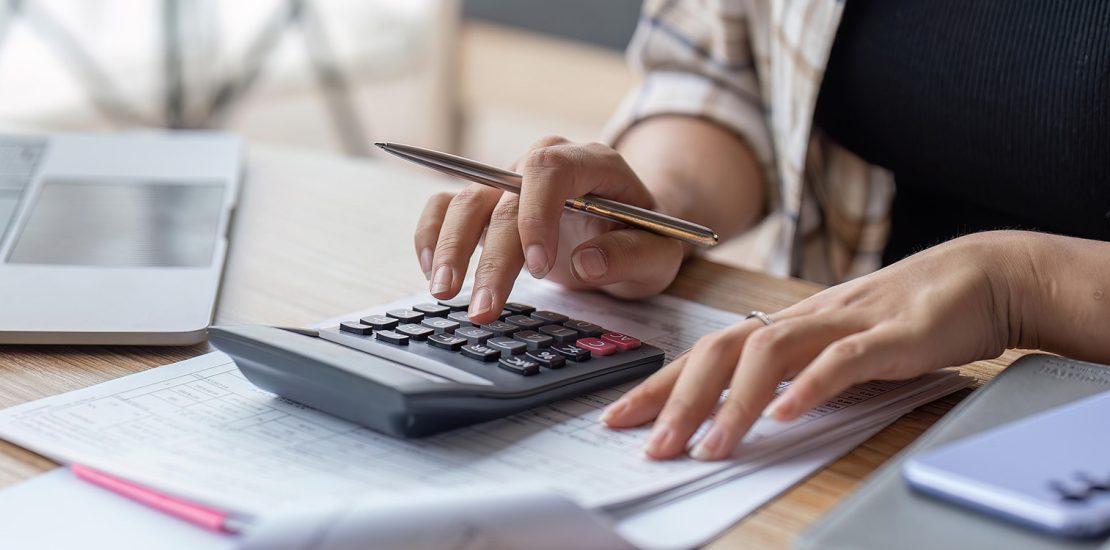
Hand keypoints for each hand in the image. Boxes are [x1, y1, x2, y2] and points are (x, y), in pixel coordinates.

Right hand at [413, 137, 684, 323]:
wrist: (629, 229)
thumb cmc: (643, 238)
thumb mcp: (659, 254)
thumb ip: (632, 255)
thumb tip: (587, 261)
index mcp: (591, 162)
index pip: (550, 171)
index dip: (537, 215)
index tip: (537, 268)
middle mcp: (543, 162)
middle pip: (503, 196)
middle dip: (491, 257)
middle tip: (484, 308)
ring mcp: (509, 179)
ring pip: (466, 200)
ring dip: (451, 248)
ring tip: (444, 293)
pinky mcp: (486, 200)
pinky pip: (445, 206)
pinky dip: (432, 236)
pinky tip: (434, 273)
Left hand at [601, 232, 1022, 460]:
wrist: (980, 277)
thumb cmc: (905, 318)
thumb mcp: (838, 349)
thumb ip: (796, 375)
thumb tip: (751, 413)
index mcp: (786, 326)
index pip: (707, 354)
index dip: (660, 386)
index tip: (620, 418)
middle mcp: (803, 320)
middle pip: (722, 350)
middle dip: (677, 400)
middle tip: (649, 445)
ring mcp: (843, 322)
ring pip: (770, 352)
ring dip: (733, 403)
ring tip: (709, 446)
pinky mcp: (889, 335)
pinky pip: (842, 359)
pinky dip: (810, 386)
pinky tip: (786, 414)